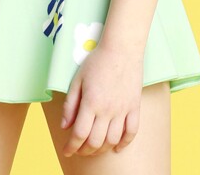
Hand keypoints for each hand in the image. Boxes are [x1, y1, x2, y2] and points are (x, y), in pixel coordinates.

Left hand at [60, 42, 142, 156]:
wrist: (122, 49)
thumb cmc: (97, 61)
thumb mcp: (77, 79)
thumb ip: (70, 104)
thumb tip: (64, 126)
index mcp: (91, 102)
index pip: (80, 134)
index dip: (71, 146)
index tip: (66, 151)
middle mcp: (107, 110)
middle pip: (96, 141)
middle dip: (84, 151)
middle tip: (78, 150)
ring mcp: (123, 109)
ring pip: (112, 140)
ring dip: (102, 149)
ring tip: (94, 149)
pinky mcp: (135, 107)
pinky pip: (132, 132)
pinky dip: (124, 143)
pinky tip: (117, 148)